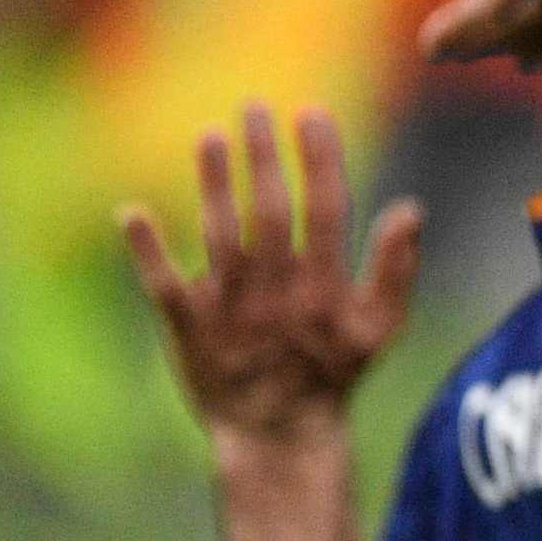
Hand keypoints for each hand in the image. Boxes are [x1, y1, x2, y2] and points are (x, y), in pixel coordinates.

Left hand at [123, 105, 420, 451]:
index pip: (324, 209)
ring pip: (220, 237)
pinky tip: (130, 213)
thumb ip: (396, 269)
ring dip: (214, 186)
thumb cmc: (333, 373)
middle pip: (268, 212)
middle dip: (263, 157)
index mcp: (322, 286)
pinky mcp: (188, 330)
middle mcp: (275, 292)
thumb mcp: (380, 328)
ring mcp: (229, 311)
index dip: (319, 159)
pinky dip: (147, 251)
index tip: (311, 113)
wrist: (278, 433)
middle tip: (255, 107)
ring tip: (211, 137)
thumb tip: (411, 207)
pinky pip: (163, 287)